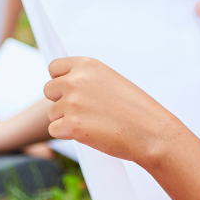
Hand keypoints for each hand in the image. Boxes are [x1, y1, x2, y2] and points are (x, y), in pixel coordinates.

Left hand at [43, 57, 174, 164]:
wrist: (151, 131)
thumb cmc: (134, 108)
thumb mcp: (109, 80)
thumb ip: (85, 79)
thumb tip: (62, 85)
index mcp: (86, 65)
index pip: (54, 67)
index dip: (60, 81)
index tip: (71, 91)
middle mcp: (75, 80)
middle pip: (49, 90)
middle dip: (61, 101)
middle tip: (83, 111)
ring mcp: (72, 102)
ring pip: (52, 113)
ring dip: (66, 120)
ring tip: (93, 122)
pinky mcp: (71, 125)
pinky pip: (54, 130)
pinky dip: (67, 134)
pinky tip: (88, 133)